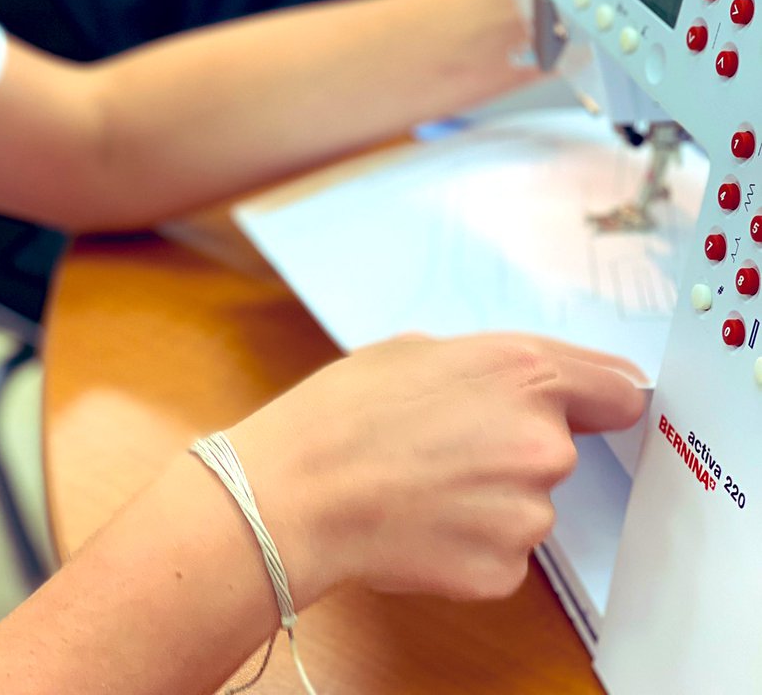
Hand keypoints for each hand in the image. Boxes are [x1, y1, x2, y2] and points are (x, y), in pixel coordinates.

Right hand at [229, 333, 644, 605]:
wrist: (299, 492)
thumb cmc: (346, 410)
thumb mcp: (422, 350)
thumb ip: (494, 365)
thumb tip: (526, 383)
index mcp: (527, 374)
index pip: (620, 389)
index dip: (602, 397)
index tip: (596, 407)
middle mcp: (544, 443)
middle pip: (562, 447)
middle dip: (518, 445)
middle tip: (451, 443)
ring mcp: (528, 514)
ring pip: (529, 502)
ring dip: (494, 495)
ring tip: (424, 483)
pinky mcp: (504, 570)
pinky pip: (504, 549)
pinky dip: (472, 539)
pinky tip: (423, 522)